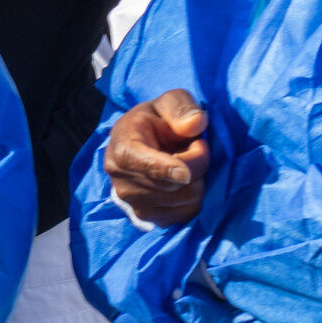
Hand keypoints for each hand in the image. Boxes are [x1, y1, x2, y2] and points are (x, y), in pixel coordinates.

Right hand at [103, 88, 209, 226]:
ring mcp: (135, 205)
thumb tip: (196, 124)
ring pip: (186, 201)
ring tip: (188, 163)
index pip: (144, 165)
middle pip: (175, 185)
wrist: (140, 144)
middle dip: (197, 165)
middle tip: (196, 146)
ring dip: (199, 181)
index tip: (186, 174)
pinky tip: (185, 182)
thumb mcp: (168, 103)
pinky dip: (195, 197)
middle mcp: (123, 183)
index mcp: (122, 150)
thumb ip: (181, 108)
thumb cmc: (156, 121)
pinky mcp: (150, 219)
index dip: (166, 170)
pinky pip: (187, 215)